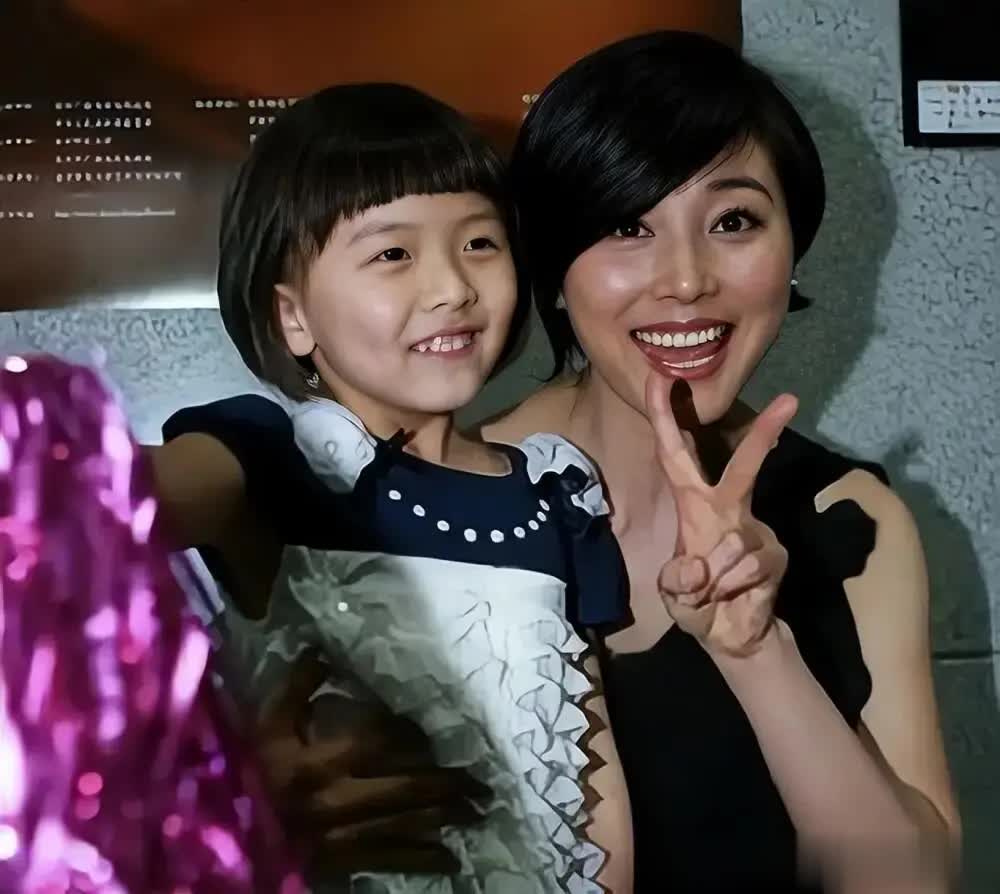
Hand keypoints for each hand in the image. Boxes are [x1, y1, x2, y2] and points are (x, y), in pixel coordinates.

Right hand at [255, 651, 488, 874]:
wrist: (225, 832)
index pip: (379, 742)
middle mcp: (338, 799)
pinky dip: (422, 859)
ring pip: (405, 825)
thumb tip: (322, 649)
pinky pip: (389, 859)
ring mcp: (343, 836)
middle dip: (447, 784)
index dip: (409, 735)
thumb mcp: (266, 723)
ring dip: (445, 817)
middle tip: (482, 782)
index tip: (430, 732)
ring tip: (478, 811)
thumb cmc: (249, 771)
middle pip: (405, 788)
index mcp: (319, 761)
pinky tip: (451, 858)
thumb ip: (297, 687)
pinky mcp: (342, 861)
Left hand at [646, 374, 797, 657]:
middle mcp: (724, 508)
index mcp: (691, 504)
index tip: (660, 378)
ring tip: (712, 593)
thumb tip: (694, 565)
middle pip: (742, 465)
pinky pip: (752, 567)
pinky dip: (735, 588)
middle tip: (789, 401)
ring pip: (737, 541)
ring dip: (717, 576)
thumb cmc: (695, 603)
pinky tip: (734, 597)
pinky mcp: (776, 554)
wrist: (730, 636)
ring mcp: (753, 530)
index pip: (675, 454)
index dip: (665, 418)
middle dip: (763, 434)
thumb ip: (677, 583)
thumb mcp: (674, 596)